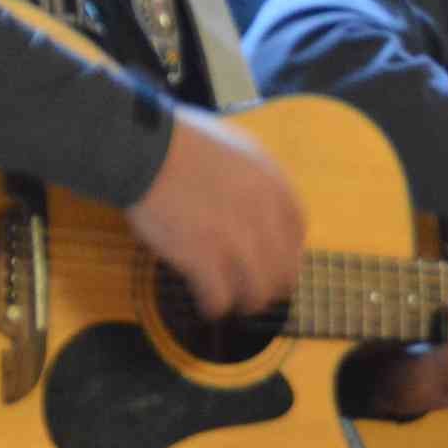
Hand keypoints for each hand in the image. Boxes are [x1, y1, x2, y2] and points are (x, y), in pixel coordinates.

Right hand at [125, 105, 305, 318]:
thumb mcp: (239, 147)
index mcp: (274, 186)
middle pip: (285, 271)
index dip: (286, 252)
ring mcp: (236, 240)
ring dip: (244, 301)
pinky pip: (220, 299)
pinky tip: (204, 303)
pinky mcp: (204, 259)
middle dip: (270, 285)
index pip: (297, 233)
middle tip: (251, 289)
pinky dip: (213, 306)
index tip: (273, 261)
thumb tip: (258, 198)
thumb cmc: (183, 142)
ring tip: (228, 300)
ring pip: (258, 293)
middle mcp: (264, 216)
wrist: (150, 151)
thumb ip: (256, 176)